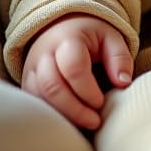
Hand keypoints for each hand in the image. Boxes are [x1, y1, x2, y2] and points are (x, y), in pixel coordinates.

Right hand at [21, 15, 132, 129]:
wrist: (61, 27)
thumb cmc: (90, 35)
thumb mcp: (110, 38)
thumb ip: (120, 58)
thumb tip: (123, 83)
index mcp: (68, 39)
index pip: (73, 68)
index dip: (88, 91)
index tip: (101, 103)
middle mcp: (44, 54)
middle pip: (52, 87)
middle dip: (75, 110)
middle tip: (95, 122)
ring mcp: (32, 68)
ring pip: (40, 98)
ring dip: (63, 115)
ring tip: (85, 124)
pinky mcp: (27, 82)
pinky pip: (34, 103)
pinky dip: (52, 115)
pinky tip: (71, 121)